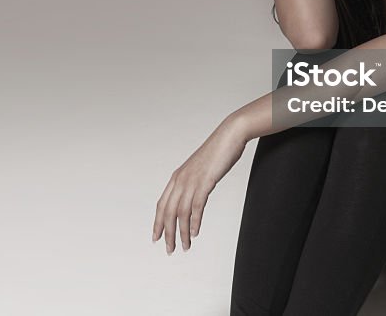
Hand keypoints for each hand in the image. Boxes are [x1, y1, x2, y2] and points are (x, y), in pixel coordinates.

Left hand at [152, 116, 248, 253]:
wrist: (229, 135)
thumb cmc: (217, 152)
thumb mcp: (200, 170)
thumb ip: (194, 183)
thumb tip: (193, 197)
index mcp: (177, 177)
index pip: (162, 204)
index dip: (157, 222)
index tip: (156, 237)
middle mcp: (180, 180)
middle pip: (167, 212)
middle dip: (167, 233)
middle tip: (169, 250)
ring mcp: (191, 180)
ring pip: (181, 212)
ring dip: (182, 232)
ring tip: (184, 246)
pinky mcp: (205, 181)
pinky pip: (196, 206)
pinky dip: (195, 221)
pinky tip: (195, 233)